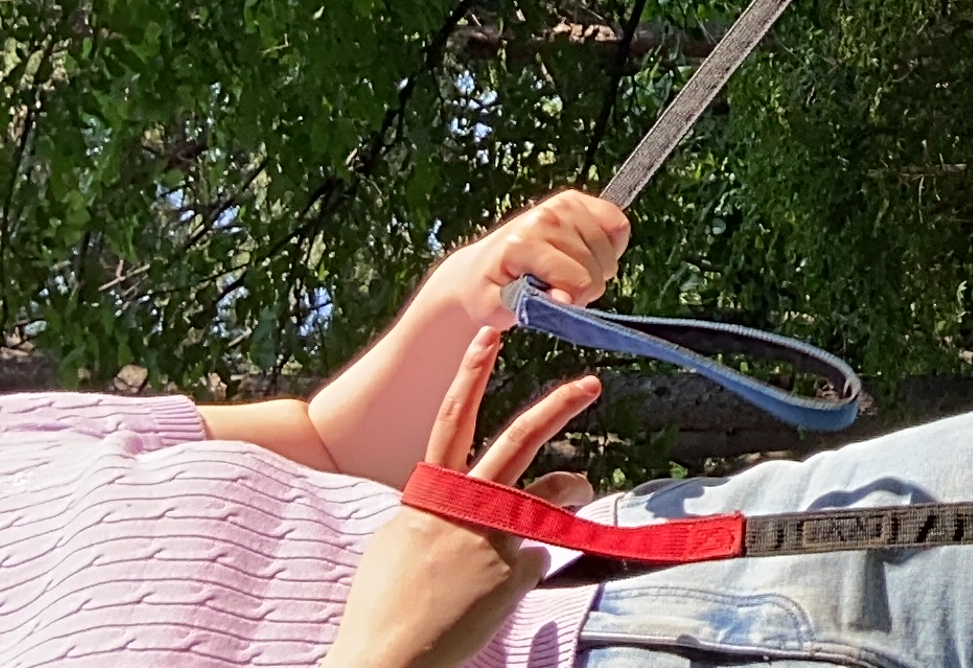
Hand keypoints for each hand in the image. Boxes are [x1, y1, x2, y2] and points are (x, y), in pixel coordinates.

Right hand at [324, 329, 599, 667]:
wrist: (386, 657)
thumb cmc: (382, 605)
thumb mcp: (396, 543)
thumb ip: (434, 513)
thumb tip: (460, 506)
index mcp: (429, 493)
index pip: (453, 420)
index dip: (471, 374)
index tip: (491, 336)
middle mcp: (466, 506)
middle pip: (520, 440)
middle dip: (558, 406)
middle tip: (590, 383)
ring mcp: (495, 537)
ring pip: (554, 491)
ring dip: (573, 485)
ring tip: (581, 486)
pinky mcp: (516, 573)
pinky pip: (538, 558)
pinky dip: (525, 569)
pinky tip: (498, 591)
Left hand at [427, 190, 631, 325]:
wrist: (475, 270)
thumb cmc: (487, 293)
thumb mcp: (497, 310)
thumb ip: (533, 308)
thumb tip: (567, 300)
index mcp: (524, 243)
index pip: (580, 281)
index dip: (574, 302)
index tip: (552, 305)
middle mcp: (546, 217)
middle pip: (598, 268)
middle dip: (584, 288)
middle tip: (557, 289)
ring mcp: (563, 205)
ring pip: (609, 251)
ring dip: (596, 269)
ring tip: (568, 272)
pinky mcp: (576, 200)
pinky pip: (617, 225)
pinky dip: (611, 246)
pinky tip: (587, 254)